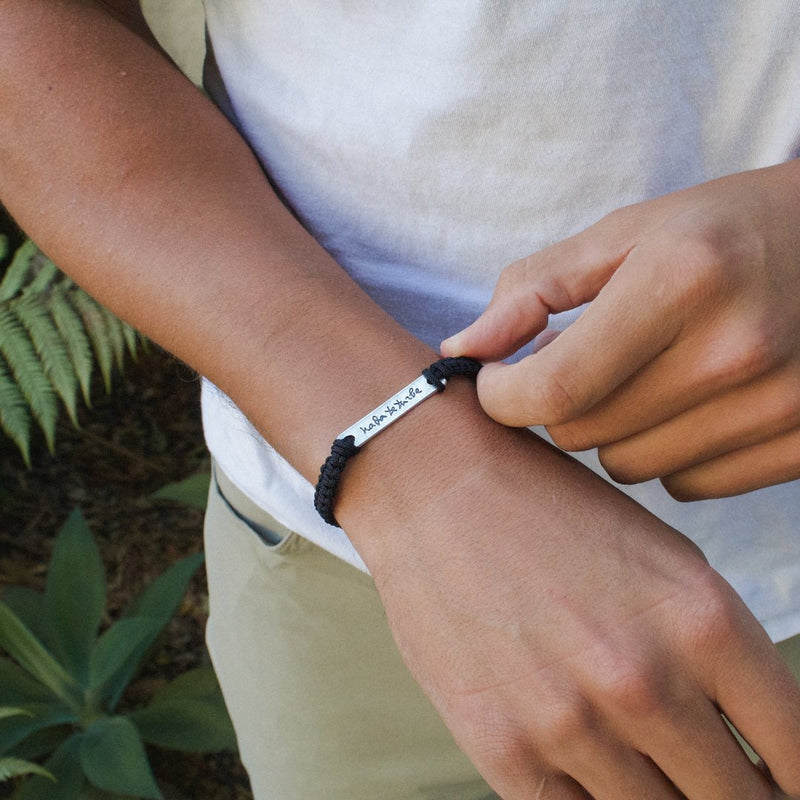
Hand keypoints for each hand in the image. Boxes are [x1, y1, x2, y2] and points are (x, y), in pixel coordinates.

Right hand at [338, 390, 799, 798]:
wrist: (435, 486)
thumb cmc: (548, 509)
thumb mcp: (658, 557)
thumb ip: (711, 653)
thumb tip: (747, 742)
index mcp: (703, 619)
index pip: (797, 752)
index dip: (795, 780)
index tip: (778, 780)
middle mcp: (645, 681)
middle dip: (736, 794)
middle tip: (714, 777)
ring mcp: (571, 723)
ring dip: (662, 797)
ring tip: (646, 764)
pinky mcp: (503, 749)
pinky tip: (593, 769)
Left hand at [441, 162, 799, 499]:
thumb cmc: (728, 229)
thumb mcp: (630, 230)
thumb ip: (535, 287)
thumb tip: (461, 349)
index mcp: (683, 279)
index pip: (556, 387)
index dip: (502, 395)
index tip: (494, 380)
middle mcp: (735, 351)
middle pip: (582, 434)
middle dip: (558, 402)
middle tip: (578, 359)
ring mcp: (779, 406)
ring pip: (628, 467)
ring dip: (612, 429)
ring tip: (642, 374)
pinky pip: (686, 485)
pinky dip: (668, 451)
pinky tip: (689, 403)